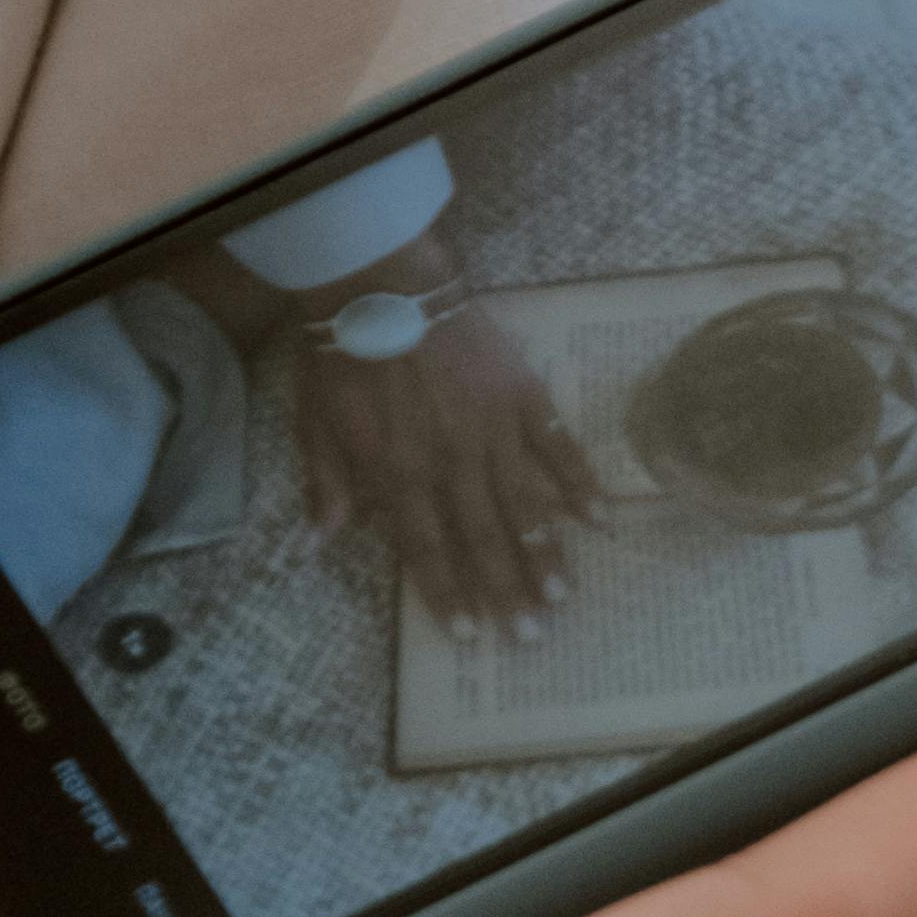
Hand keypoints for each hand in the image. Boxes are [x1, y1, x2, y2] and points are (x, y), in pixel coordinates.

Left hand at [298, 302, 594, 629]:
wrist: (378, 278)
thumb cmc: (339, 349)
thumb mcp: (316, 420)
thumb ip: (328, 480)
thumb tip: (325, 537)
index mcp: (400, 473)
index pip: (428, 549)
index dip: (450, 594)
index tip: (474, 635)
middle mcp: (453, 462)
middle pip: (484, 538)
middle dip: (508, 592)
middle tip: (533, 638)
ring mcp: (493, 428)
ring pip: (525, 503)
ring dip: (545, 554)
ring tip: (563, 597)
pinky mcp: (521, 392)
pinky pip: (556, 442)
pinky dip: (579, 480)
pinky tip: (599, 516)